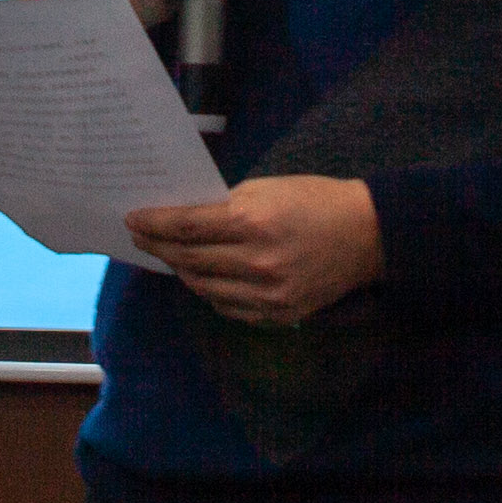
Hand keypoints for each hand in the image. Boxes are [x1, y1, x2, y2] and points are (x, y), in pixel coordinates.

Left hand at [124, 174, 382, 324]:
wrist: (369, 235)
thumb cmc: (316, 200)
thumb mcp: (268, 188)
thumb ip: (225, 205)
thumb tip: (184, 218)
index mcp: (253, 222)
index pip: (186, 227)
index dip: (154, 224)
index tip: (133, 219)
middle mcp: (257, 263)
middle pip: (190, 260)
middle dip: (159, 248)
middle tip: (140, 237)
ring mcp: (268, 294)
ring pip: (204, 288)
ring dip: (181, 271)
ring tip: (168, 256)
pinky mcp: (278, 315)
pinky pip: (228, 306)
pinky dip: (209, 291)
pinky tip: (201, 277)